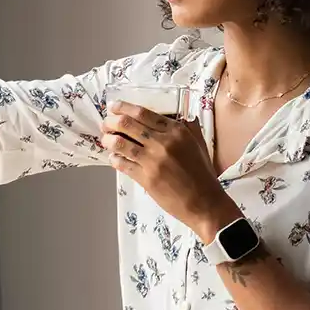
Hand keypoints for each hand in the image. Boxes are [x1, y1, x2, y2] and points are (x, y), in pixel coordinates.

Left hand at [101, 103, 240, 240]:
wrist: (204, 202)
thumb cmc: (202, 174)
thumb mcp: (198, 143)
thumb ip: (187, 127)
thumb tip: (176, 113)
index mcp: (176, 131)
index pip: (143, 112)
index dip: (124, 108)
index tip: (115, 107)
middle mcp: (163, 142)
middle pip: (127, 124)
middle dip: (111, 122)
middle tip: (106, 124)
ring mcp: (153, 161)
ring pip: (120, 143)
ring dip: (108, 140)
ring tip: (106, 140)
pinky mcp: (146, 178)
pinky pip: (122, 164)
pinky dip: (114, 159)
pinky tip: (114, 158)